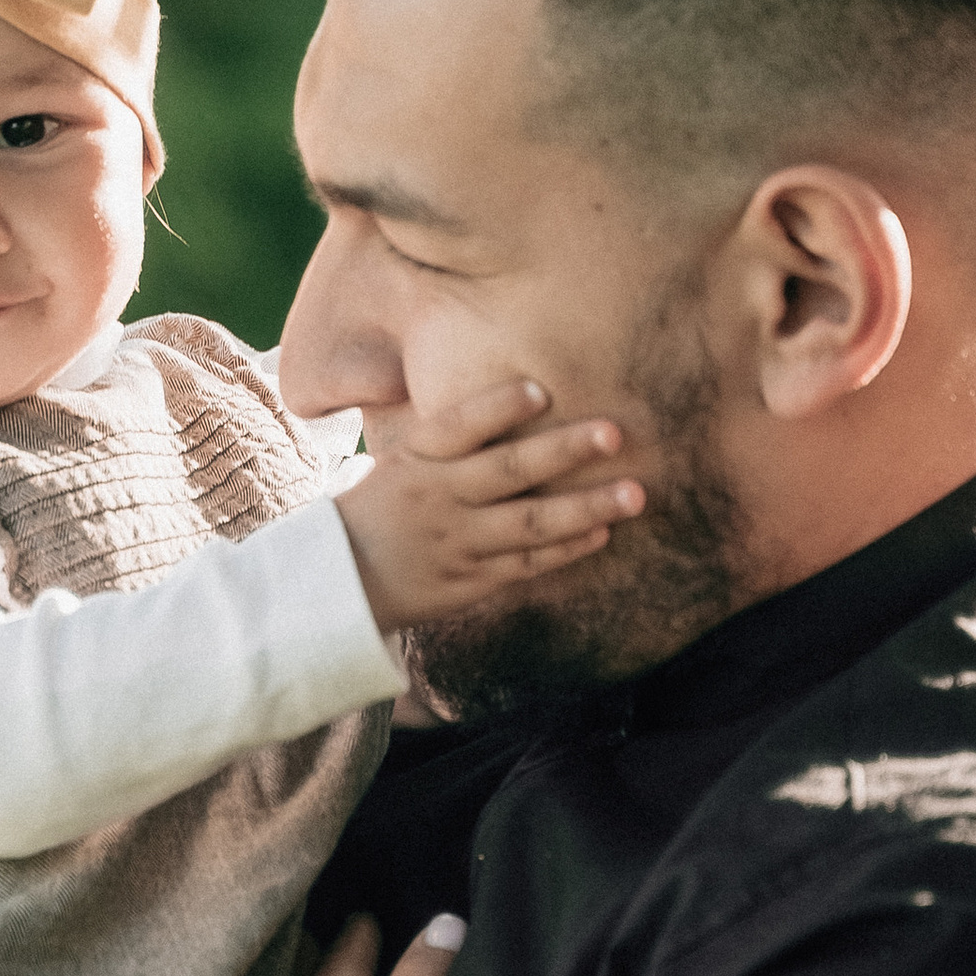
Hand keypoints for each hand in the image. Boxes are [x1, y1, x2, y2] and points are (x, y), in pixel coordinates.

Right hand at [336, 380, 639, 634]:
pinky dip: (566, 549)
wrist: (339, 585)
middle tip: (614, 433)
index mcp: (417, 459)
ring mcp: (458, 543)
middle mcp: (439, 498)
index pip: (457, 426)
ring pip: (530, 523)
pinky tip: (602, 533)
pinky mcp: (471, 581)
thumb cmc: (382, 508)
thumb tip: (520, 391)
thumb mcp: (400, 460)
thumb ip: (451, 435)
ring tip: (635, 494)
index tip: (540, 390)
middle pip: (507, 470)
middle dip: (564, 450)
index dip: (498, 407)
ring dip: (586, 507)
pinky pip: (527, 563)